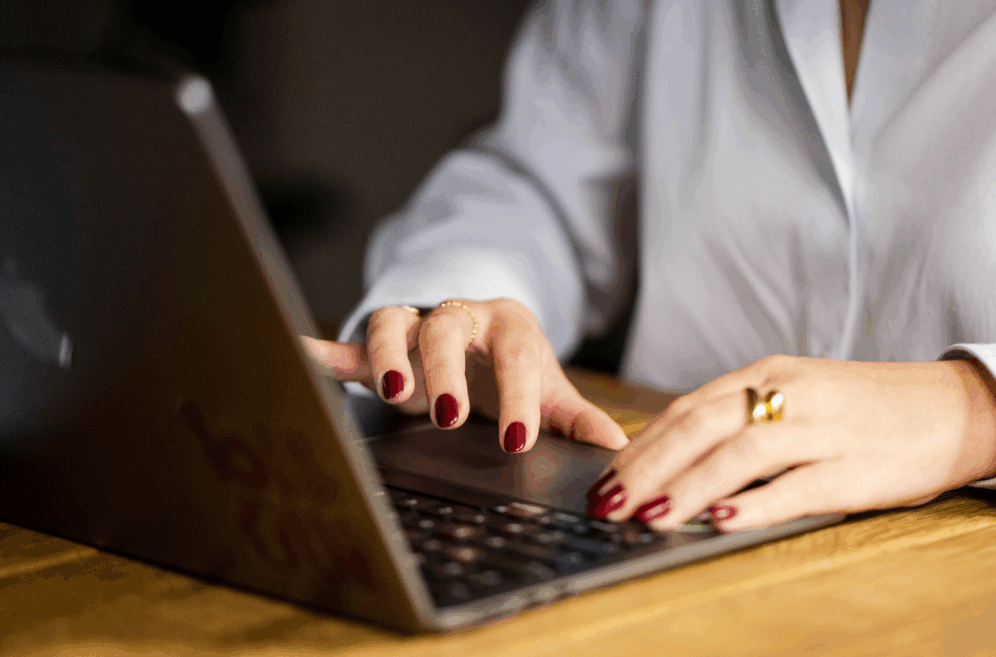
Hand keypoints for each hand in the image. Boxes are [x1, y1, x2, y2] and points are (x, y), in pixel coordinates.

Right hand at [301, 299, 627, 452]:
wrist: (482, 336)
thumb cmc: (514, 365)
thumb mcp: (548, 389)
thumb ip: (576, 418)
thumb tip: (613, 447)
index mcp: (507, 327)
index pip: (514, 353)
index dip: (518, 395)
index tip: (518, 440)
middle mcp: (458, 319)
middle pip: (446, 329)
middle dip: (446, 370)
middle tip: (452, 415)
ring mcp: (415, 329)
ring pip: (394, 323)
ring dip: (389, 354)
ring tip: (391, 393)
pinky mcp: (380, 346)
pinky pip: (349, 342)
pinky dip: (324, 350)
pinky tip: (302, 356)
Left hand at [587, 356, 995, 530]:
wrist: (952, 408)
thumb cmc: (865, 407)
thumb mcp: (798, 394)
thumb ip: (743, 416)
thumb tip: (676, 456)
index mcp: (770, 374)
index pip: (690, 408)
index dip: (643, 443)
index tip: (607, 474)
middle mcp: (791, 394)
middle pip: (703, 427)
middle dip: (647, 466)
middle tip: (608, 501)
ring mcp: (824, 430)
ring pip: (741, 454)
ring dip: (688, 486)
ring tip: (648, 514)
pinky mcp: (855, 468)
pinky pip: (797, 487)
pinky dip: (755, 505)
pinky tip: (720, 520)